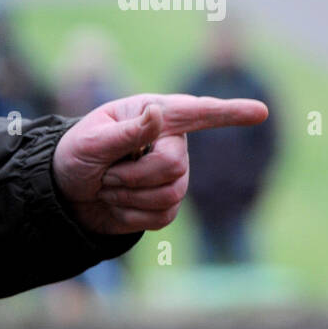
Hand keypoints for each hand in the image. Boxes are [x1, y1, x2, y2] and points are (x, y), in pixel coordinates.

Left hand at [52, 93, 269, 234]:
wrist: (65, 195)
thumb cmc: (74, 157)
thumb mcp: (89, 141)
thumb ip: (127, 131)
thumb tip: (159, 114)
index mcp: (155, 115)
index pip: (200, 113)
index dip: (232, 113)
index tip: (261, 112)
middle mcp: (172, 142)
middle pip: (175, 167)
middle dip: (133, 176)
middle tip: (105, 174)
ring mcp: (175, 175)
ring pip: (170, 195)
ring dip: (129, 196)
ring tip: (109, 186)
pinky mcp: (169, 204)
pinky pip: (163, 216)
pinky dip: (131, 215)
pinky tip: (118, 203)